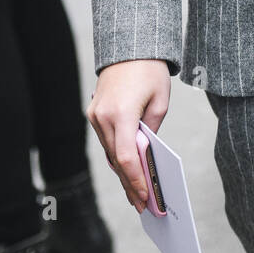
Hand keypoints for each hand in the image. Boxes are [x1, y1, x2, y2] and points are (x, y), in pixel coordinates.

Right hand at [87, 59, 170, 212]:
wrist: (129, 47)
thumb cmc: (149, 71)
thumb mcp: (160, 102)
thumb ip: (151, 132)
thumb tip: (145, 156)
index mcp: (120, 114)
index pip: (126, 157)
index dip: (136, 180)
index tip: (146, 198)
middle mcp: (102, 117)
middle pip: (115, 160)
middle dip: (130, 184)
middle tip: (143, 205)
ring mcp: (94, 115)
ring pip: (109, 152)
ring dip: (123, 172)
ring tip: (137, 193)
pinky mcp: (93, 112)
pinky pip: (106, 141)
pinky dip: (116, 156)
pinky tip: (127, 170)